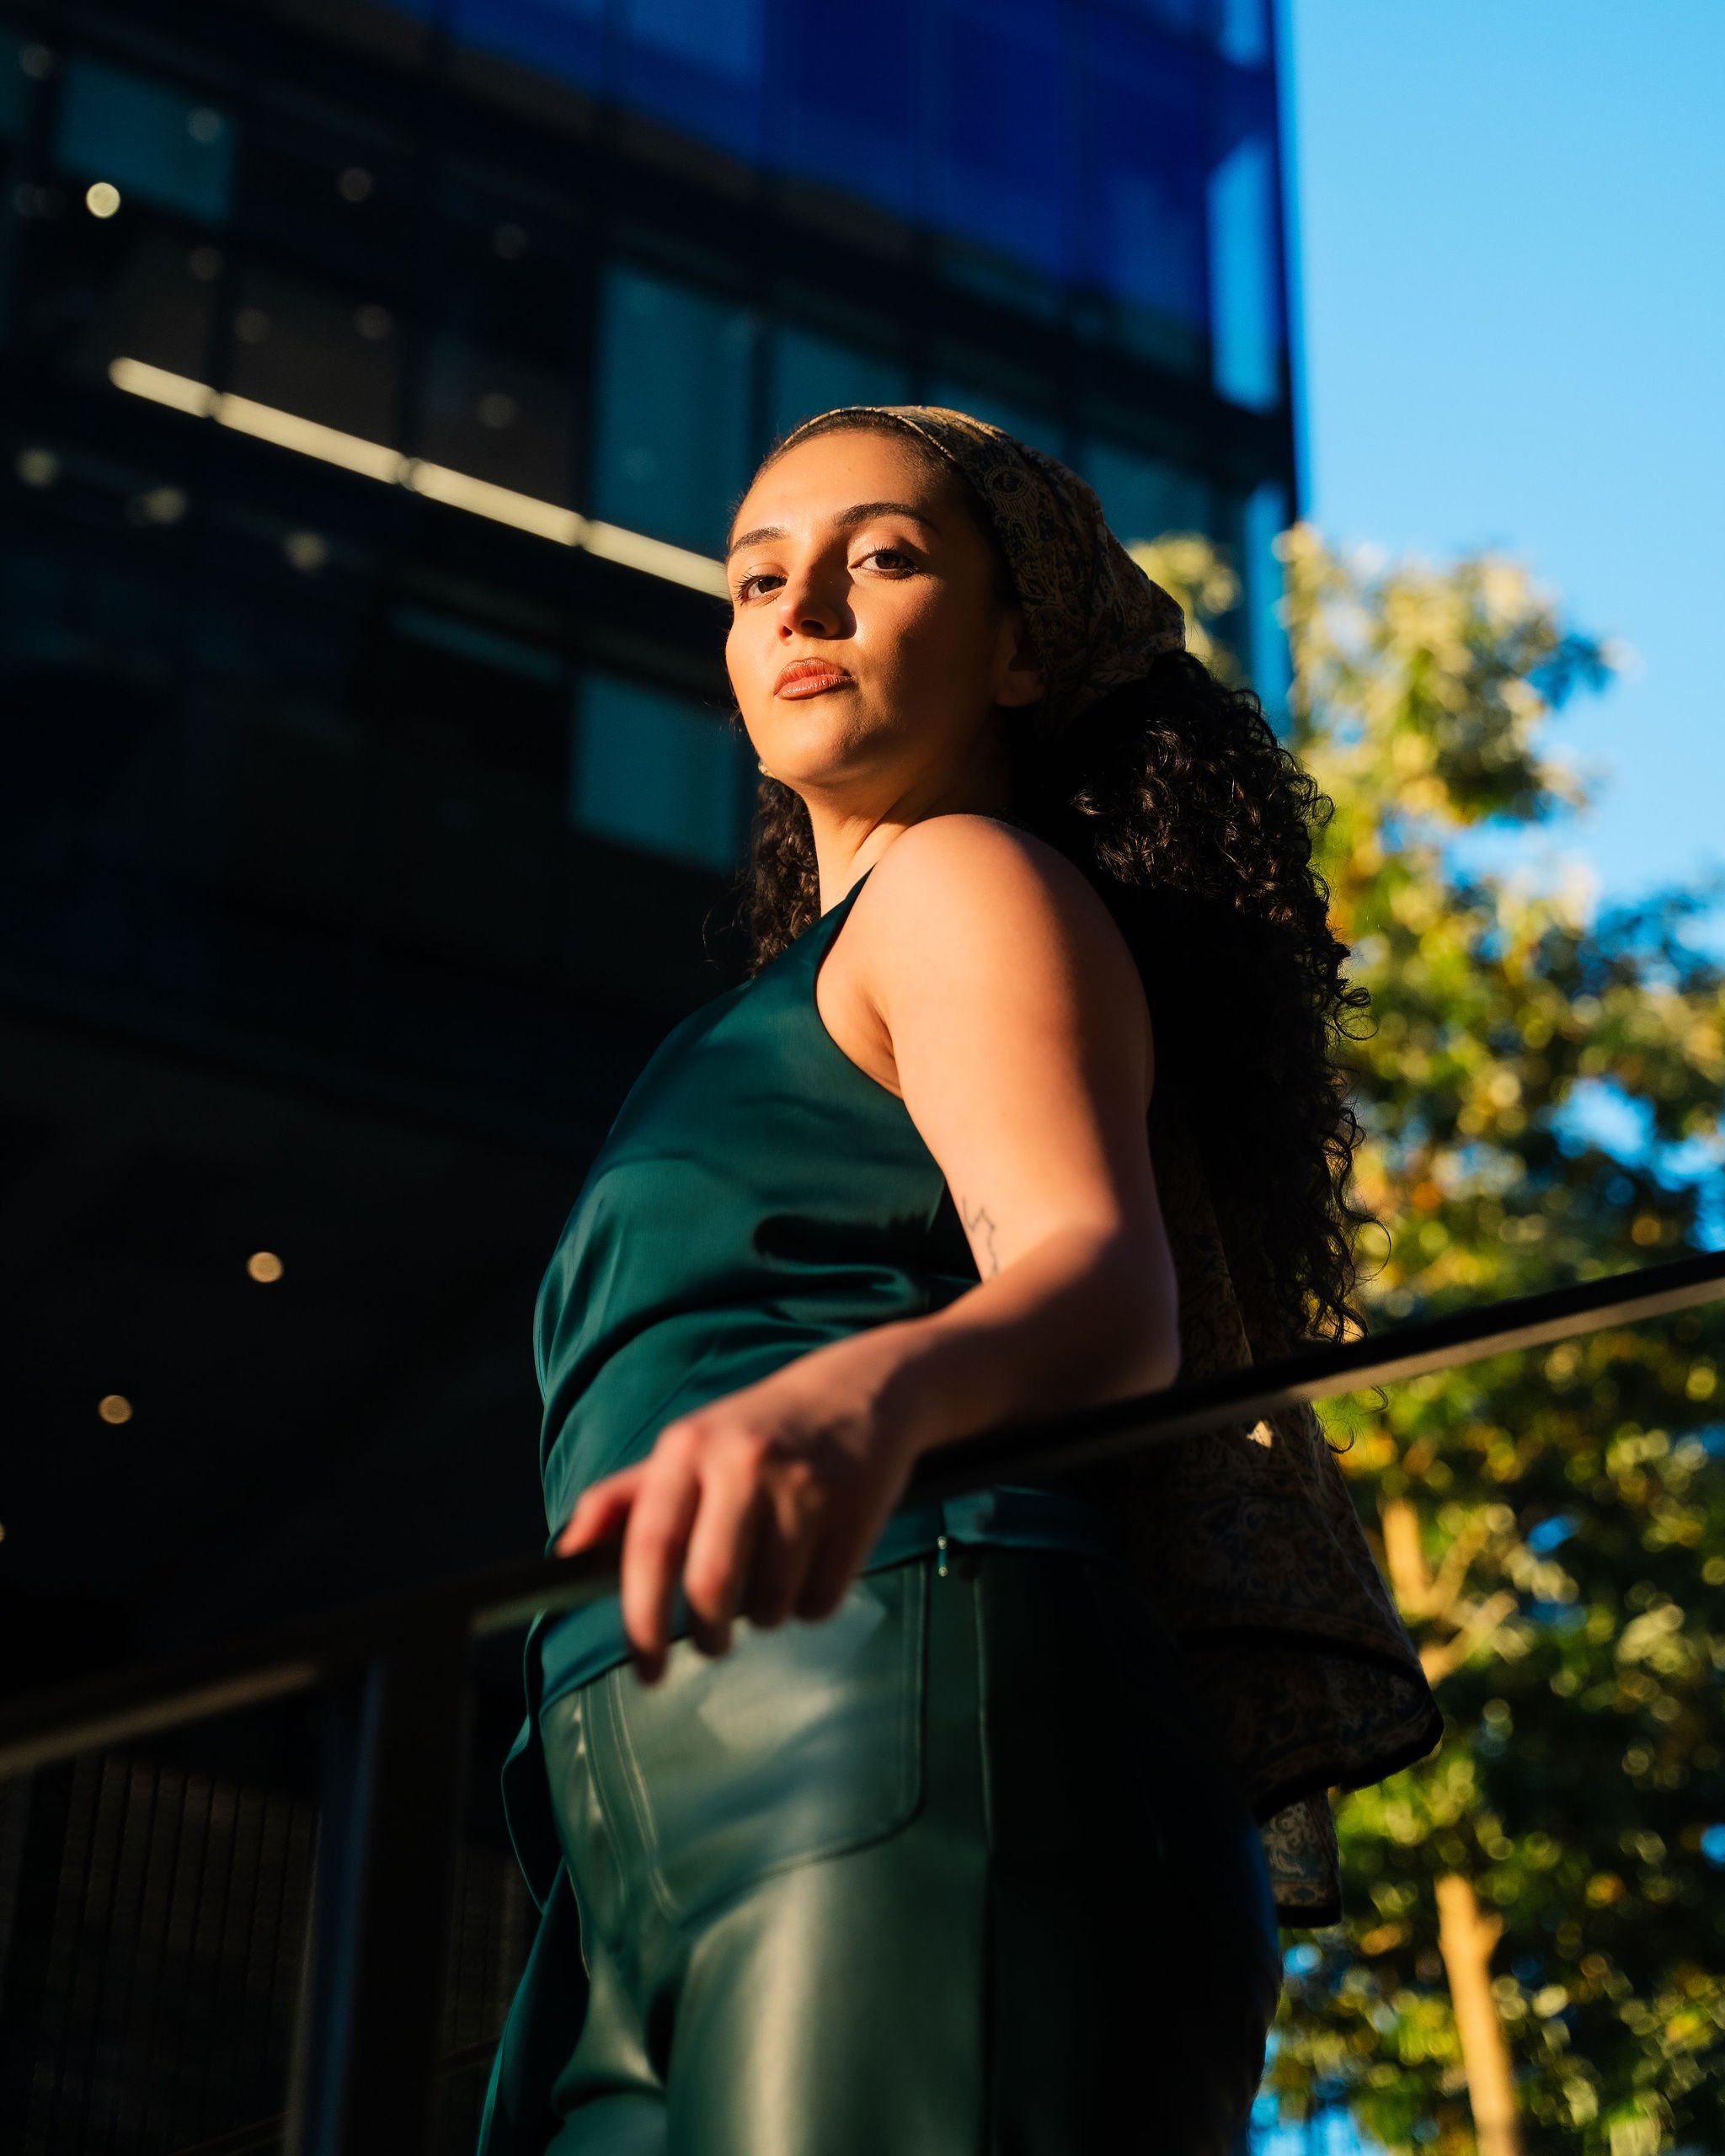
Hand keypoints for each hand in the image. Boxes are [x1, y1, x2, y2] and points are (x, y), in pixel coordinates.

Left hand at [552, 1339, 922, 1683]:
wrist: (861, 1389)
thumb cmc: (757, 1432)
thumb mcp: (687, 1446)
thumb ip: (621, 1499)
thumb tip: (565, 1555)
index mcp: (690, 1447)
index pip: (651, 1546)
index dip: (641, 1620)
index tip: (645, 1670)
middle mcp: (744, 1462)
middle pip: (712, 1589)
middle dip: (708, 1636)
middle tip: (712, 1642)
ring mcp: (805, 1486)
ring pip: (770, 1604)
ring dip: (765, 1616)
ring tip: (771, 1577)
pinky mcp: (856, 1510)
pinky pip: (821, 1601)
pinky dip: (810, 1605)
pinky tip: (812, 1565)